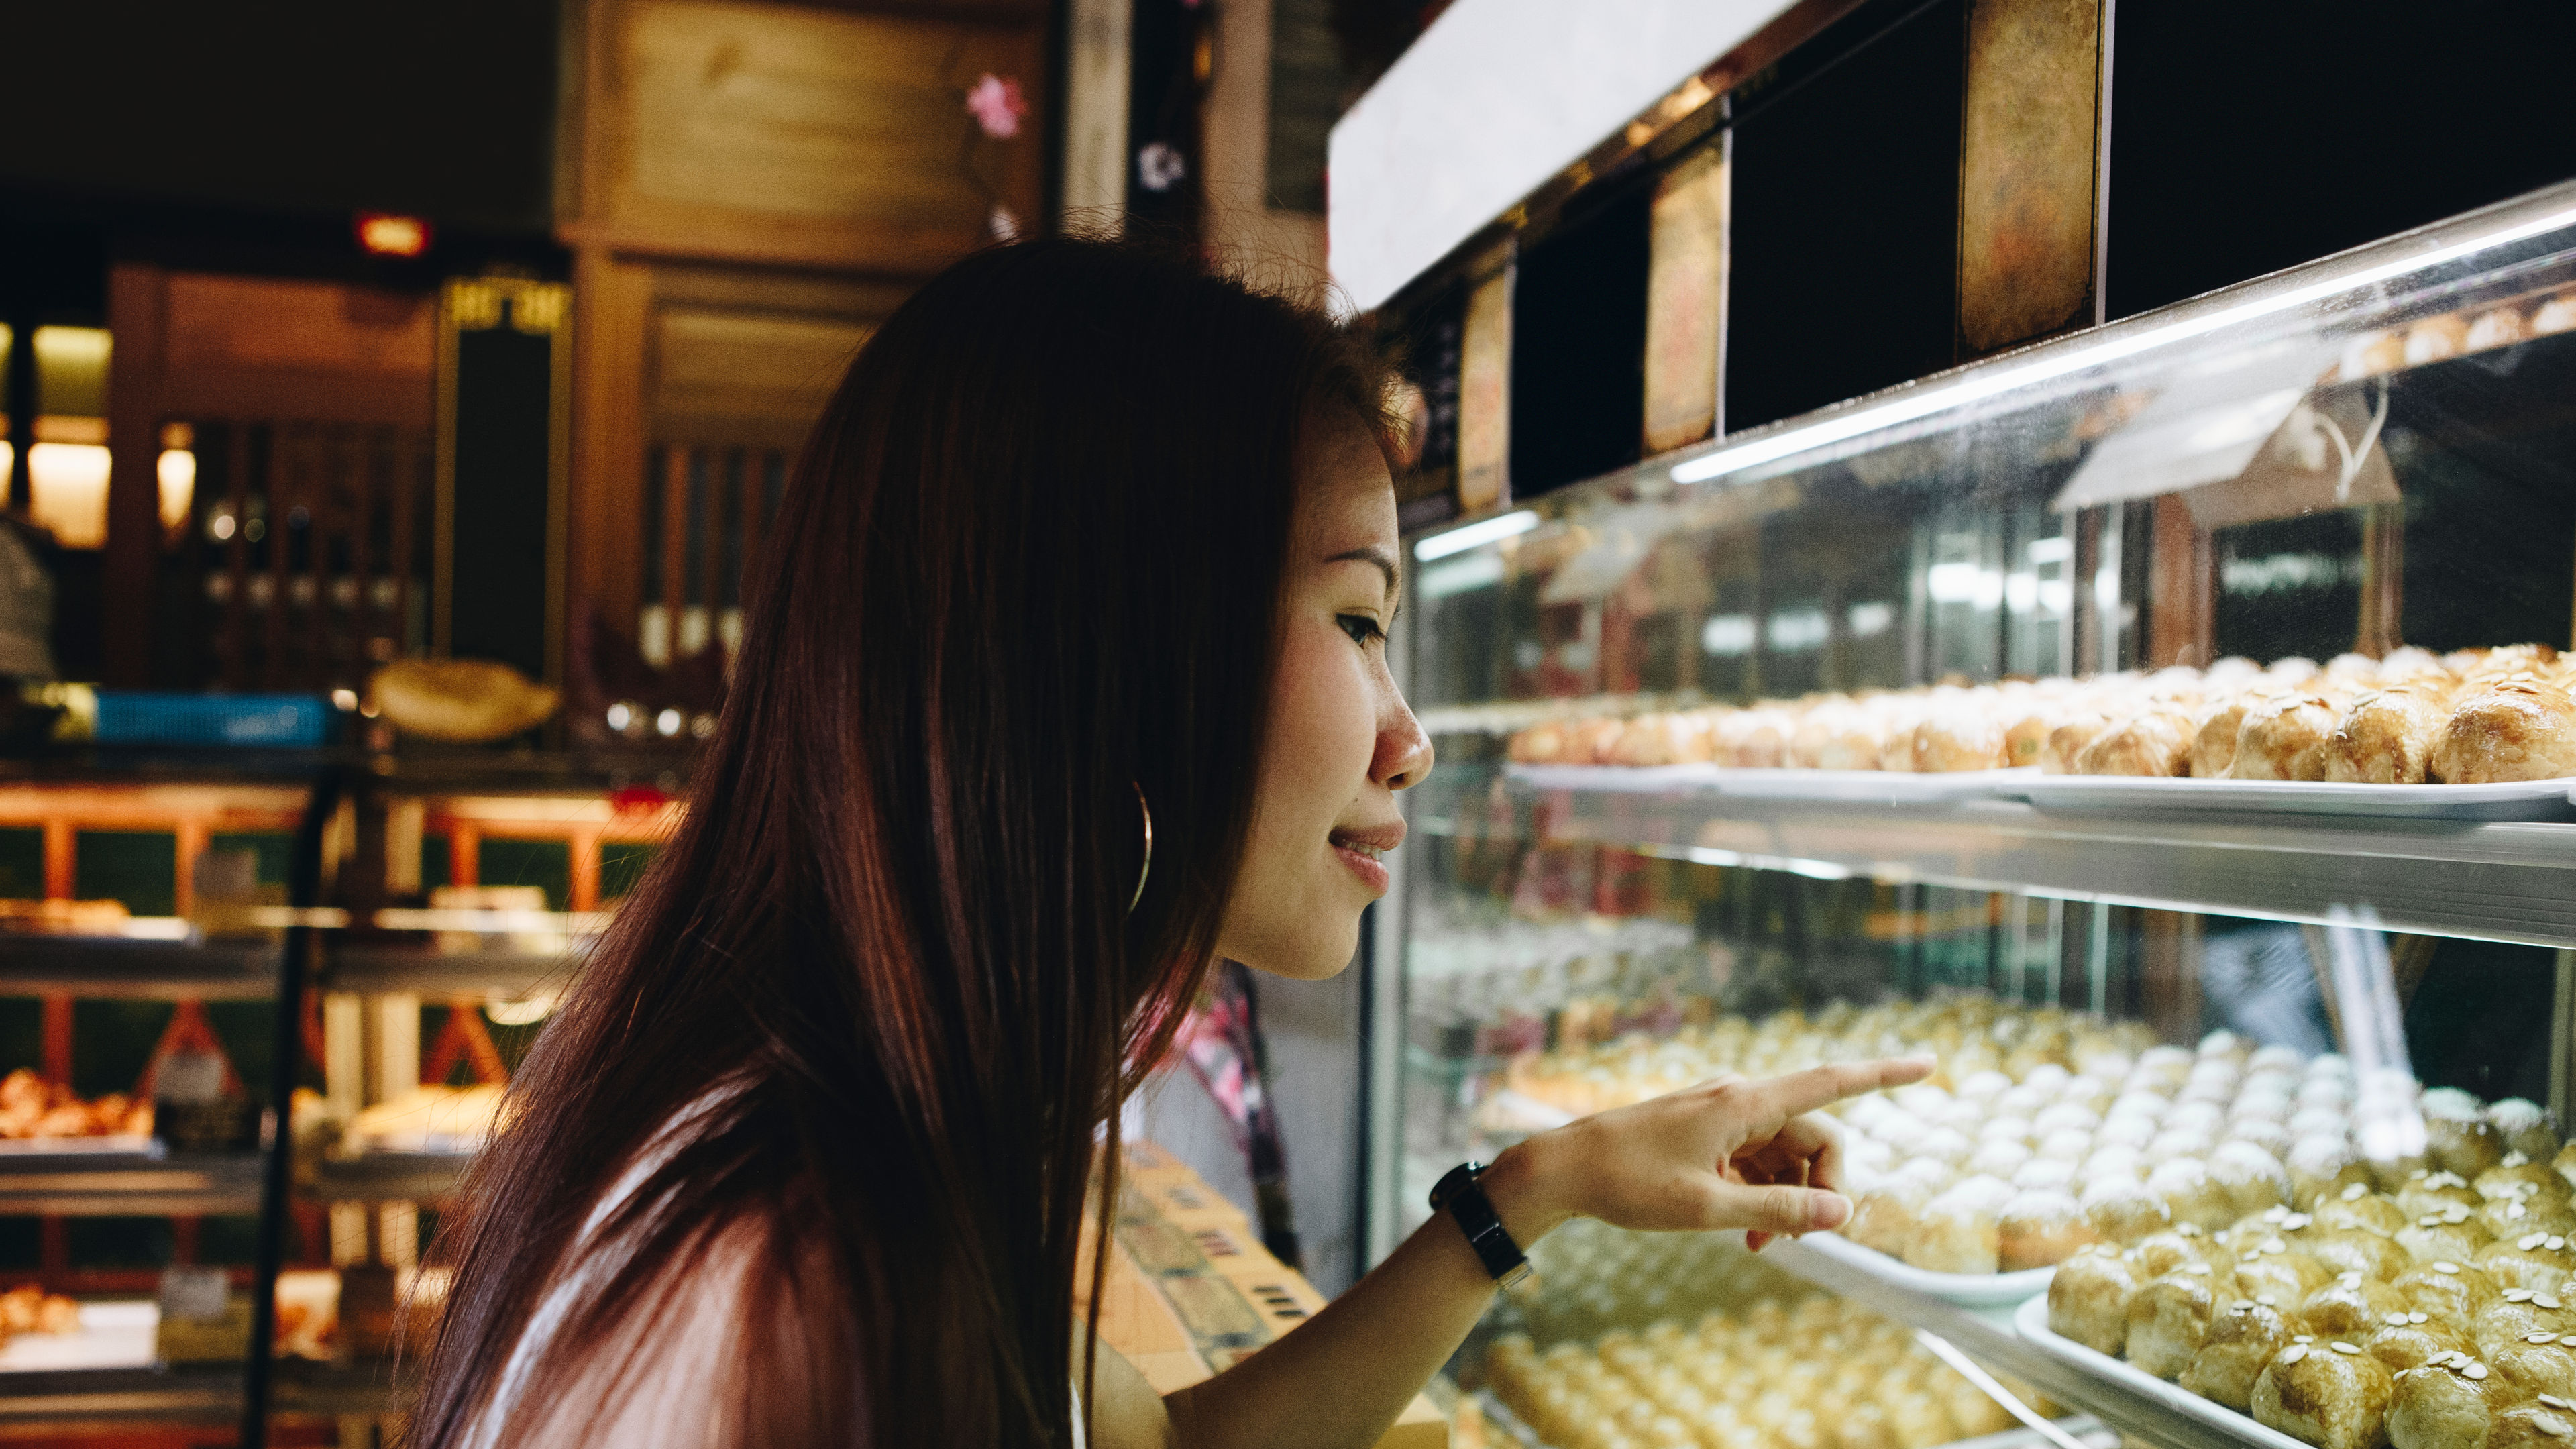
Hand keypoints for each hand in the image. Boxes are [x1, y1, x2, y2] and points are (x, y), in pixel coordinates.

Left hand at [1483, 1056, 1935, 1252]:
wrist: (1563, 1170)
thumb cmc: (1629, 1184)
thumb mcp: (1708, 1207)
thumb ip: (1779, 1210)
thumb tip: (1844, 1214)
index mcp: (1743, 1103)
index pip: (1829, 1082)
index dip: (1882, 1074)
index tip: (1928, 1063)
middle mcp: (1739, 1100)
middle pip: (1815, 1137)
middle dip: (1823, 1188)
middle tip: (1803, 1240)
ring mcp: (1723, 1118)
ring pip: (1787, 1155)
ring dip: (1792, 1200)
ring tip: (1768, 1247)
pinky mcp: (1708, 1136)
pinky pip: (1759, 1161)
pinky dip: (1765, 1196)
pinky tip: (1753, 1236)